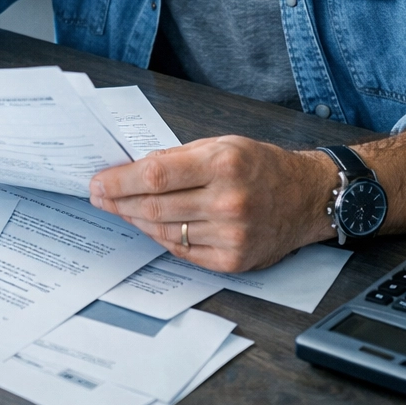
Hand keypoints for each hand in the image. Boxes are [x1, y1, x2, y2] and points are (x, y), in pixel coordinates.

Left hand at [88, 136, 337, 272]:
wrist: (306, 198)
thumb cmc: (262, 166)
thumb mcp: (222, 144)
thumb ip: (178, 157)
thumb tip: (133, 170)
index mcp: (223, 164)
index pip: (155, 175)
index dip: (119, 181)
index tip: (99, 182)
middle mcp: (228, 201)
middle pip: (154, 207)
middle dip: (118, 202)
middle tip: (99, 197)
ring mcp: (231, 235)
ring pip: (164, 231)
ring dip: (136, 220)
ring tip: (122, 209)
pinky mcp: (233, 260)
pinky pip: (182, 251)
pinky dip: (162, 238)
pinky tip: (151, 226)